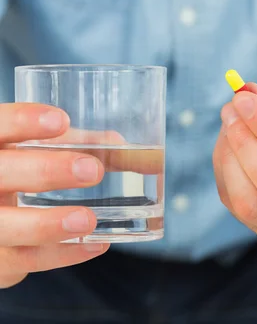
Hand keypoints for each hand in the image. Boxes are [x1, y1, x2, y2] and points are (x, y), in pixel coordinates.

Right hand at [0, 103, 108, 288]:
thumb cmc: (19, 172)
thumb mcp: (38, 150)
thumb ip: (75, 145)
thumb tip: (120, 145)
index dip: (23, 121)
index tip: (61, 121)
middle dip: (44, 171)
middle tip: (92, 170)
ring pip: (4, 226)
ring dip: (46, 225)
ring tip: (88, 219)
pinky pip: (22, 260)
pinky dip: (60, 254)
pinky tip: (92, 244)